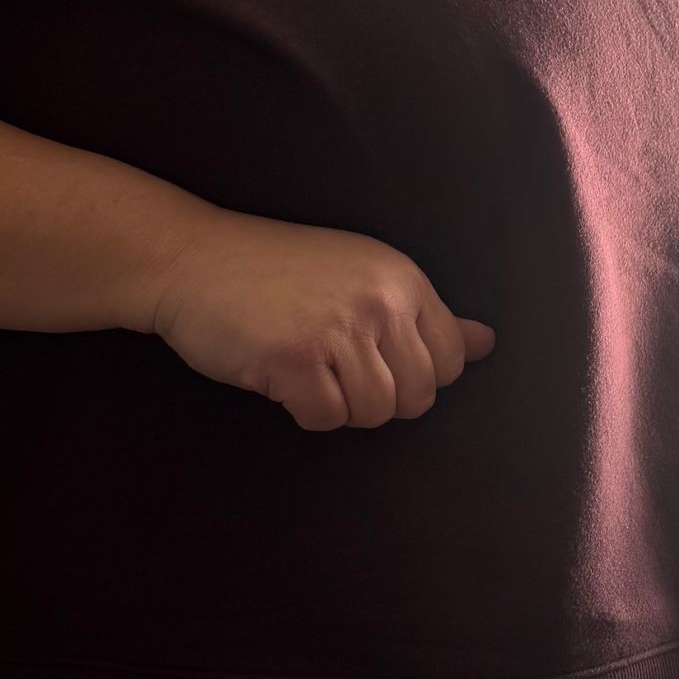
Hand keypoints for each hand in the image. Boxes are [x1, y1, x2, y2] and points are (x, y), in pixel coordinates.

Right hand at [147, 210, 494, 431]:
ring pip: (376, 414)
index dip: (416, 377)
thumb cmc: (276, 271)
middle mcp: (380, 301)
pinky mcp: (296, 360)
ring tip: (308, 369)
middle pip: (419, 396)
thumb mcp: (361, 274)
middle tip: (333, 369)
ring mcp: (339, 331)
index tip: (373, 360)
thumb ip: (423, 315)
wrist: (191, 258)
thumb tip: (487, 344)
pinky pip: (326, 420)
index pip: (451, 361)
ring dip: (340, 406)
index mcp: (403, 280)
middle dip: (380, 398)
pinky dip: (304, 411)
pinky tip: (281, 376)